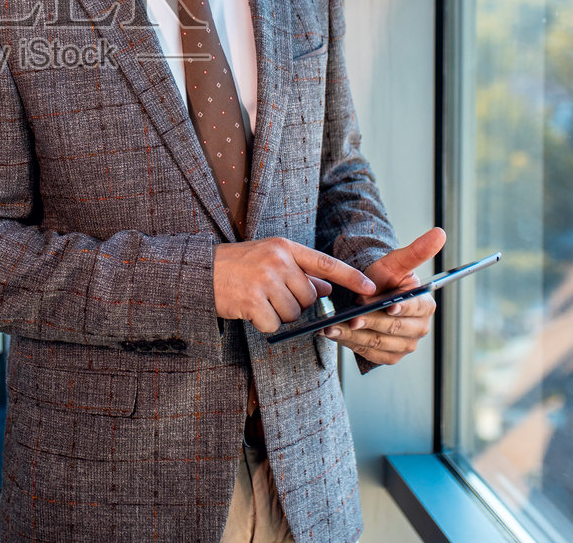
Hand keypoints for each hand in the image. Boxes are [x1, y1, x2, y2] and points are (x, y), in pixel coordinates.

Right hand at [214, 237, 376, 332]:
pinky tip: (250, 310)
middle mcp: (277, 261)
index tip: (371, 288)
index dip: (350, 277)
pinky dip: (264, 324)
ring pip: (293, 313)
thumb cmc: (238, 266)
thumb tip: (327, 288)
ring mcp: (264, 280)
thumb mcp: (269, 258)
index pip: (325, 263)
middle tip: (272, 295)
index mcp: (284, 248)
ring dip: (278, 314)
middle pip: (309, 297)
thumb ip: (299, 271)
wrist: (202, 272)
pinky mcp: (252, 301)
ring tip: (258, 300)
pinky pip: (274, 324)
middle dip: (296, 303)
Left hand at [323, 227, 446, 365]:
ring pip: (379, 343)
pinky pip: (370, 354)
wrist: (365, 294)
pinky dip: (352, 345)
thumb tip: (440, 233)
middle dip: (371, 322)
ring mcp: (405, 345)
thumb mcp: (396, 262)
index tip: (389, 306)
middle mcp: (419, 328)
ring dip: (355, 336)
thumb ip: (417, 251)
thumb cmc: (383, 277)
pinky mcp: (389, 357)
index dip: (402, 308)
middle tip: (351, 318)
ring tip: (334, 327)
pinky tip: (336, 335)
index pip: (415, 308)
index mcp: (425, 305)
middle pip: (393, 328)